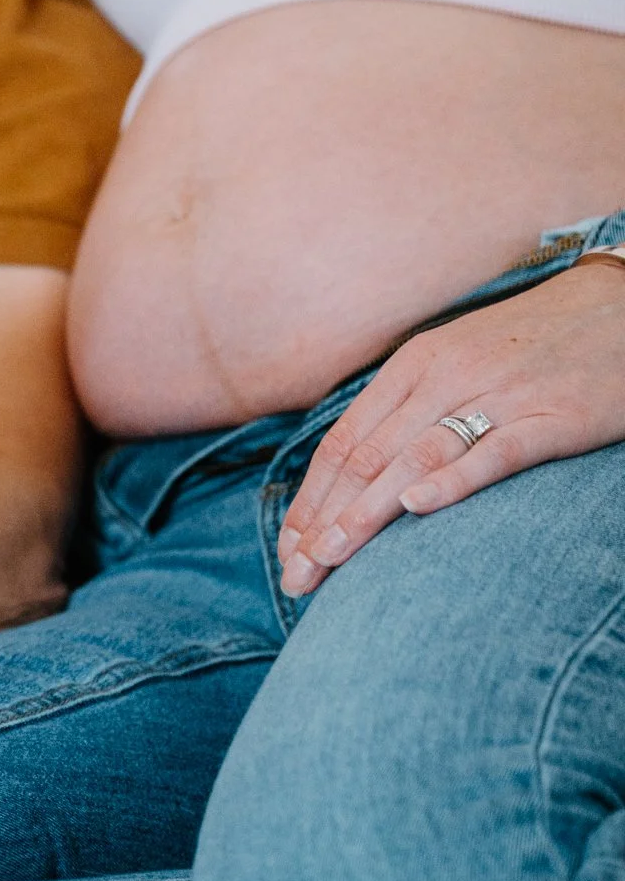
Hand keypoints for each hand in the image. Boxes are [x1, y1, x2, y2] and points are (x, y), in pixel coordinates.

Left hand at [279, 260, 624, 596]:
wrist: (622, 304)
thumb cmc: (529, 345)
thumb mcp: (453, 365)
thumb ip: (405, 414)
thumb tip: (353, 478)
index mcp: (412, 367)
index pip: (344, 444)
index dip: (310, 502)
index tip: (289, 551)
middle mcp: (445, 378)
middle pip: (366, 460)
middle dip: (324, 522)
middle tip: (297, 576)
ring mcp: (498, 395)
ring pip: (413, 459)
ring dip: (365, 514)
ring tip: (330, 560)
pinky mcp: (553, 415)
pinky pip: (493, 451)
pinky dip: (451, 480)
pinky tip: (414, 509)